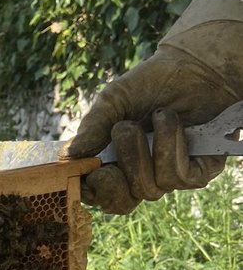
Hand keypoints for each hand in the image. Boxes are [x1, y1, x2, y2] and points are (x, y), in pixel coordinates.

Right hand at [67, 19, 242, 212]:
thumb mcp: (112, 102)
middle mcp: (141, 177)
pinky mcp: (198, 173)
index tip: (91, 171)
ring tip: (157, 114)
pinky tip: (170, 120)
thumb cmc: (150, 84)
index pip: (99, 196)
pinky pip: (178, 177)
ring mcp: (168, 177)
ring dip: (147, 148)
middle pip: (121, 203)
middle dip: (119, 171)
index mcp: (115, 166)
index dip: (93, 191)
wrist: (193, 66)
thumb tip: (70, 155)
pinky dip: (171, 144)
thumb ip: (91, 129)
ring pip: (148, 188)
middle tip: (122, 132)